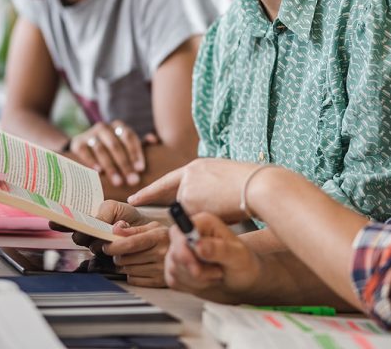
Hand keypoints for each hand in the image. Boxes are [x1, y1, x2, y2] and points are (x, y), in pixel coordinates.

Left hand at [59, 200, 167, 286]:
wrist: (186, 252)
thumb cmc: (165, 238)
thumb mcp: (153, 227)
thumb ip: (133, 229)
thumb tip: (115, 229)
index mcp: (158, 237)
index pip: (131, 244)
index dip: (114, 246)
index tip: (106, 247)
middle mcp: (160, 254)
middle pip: (126, 259)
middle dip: (118, 255)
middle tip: (120, 251)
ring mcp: (160, 269)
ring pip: (128, 270)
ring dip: (123, 265)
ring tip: (130, 258)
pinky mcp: (158, 282)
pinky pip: (134, 280)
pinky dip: (130, 274)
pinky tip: (137, 267)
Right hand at [69, 122, 157, 187]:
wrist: (82, 148)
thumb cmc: (111, 150)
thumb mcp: (126, 146)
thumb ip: (141, 144)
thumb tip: (154, 140)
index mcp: (118, 126)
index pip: (129, 137)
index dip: (136, 153)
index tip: (141, 169)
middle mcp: (104, 127)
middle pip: (116, 145)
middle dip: (125, 164)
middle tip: (132, 181)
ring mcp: (90, 134)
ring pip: (101, 149)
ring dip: (111, 167)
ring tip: (118, 182)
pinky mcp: (77, 143)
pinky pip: (85, 151)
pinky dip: (92, 161)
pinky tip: (99, 172)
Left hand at [128, 158, 262, 220]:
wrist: (255, 186)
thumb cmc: (247, 185)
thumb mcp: (222, 179)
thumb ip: (205, 188)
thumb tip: (199, 203)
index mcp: (196, 168)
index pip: (167, 182)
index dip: (150, 191)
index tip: (134, 198)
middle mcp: (187, 176)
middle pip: (182, 204)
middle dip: (198, 212)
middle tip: (223, 205)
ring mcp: (186, 189)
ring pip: (189, 215)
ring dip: (205, 217)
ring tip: (228, 204)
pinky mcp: (190, 202)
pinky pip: (194, 222)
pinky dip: (207, 222)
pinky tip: (224, 211)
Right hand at [164, 212, 262, 297]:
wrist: (242, 278)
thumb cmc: (243, 262)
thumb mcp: (237, 255)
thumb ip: (219, 249)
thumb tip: (198, 245)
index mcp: (202, 223)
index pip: (179, 231)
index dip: (182, 249)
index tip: (195, 265)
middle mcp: (187, 233)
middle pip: (175, 253)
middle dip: (195, 269)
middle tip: (217, 272)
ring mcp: (179, 250)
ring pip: (173, 268)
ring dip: (197, 279)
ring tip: (215, 274)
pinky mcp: (175, 266)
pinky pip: (173, 280)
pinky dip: (191, 286)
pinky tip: (206, 280)